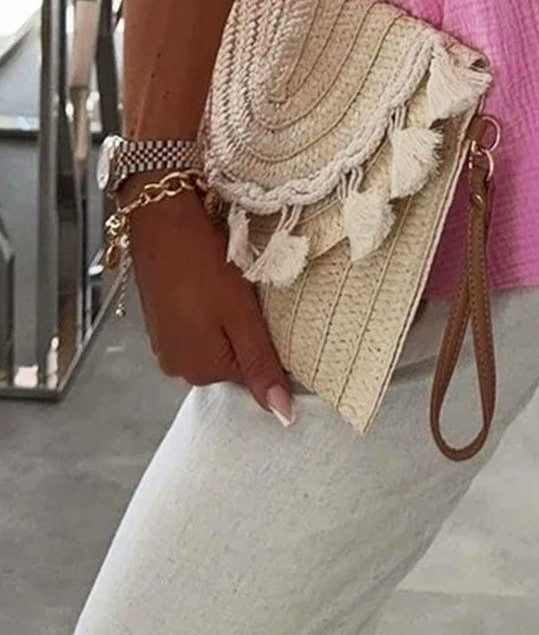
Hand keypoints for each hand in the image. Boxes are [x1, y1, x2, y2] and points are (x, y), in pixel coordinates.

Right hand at [126, 182, 293, 425]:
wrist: (162, 219)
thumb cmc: (203, 265)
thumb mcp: (242, 317)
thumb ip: (261, 366)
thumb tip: (282, 416)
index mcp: (202, 370)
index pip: (251, 377)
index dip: (267, 347)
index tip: (269, 316)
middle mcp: (178, 366)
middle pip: (230, 361)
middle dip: (244, 334)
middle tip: (249, 298)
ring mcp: (165, 345)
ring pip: (213, 343)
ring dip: (227, 322)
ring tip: (230, 287)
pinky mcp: (159, 322)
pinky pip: (196, 328)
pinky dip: (209, 312)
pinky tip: (212, 285)